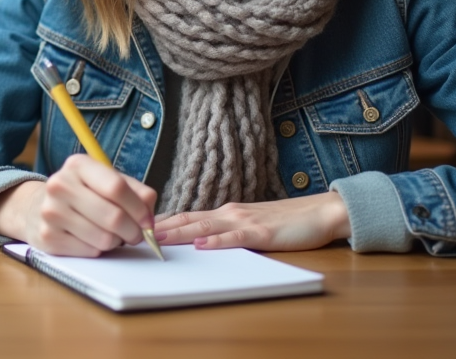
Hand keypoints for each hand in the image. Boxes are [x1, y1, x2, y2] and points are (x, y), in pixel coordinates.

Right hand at [0, 154, 157, 256]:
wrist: (36, 207)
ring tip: (112, 234)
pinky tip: (92, 239)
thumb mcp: (105, 181)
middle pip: (113, 216)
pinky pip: (90, 251)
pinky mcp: (48, 237)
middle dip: (133, 231)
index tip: (148, 221)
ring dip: (116, 241)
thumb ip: (134, 192)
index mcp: (78, 165)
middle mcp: (60, 185)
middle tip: (136, 235)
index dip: (139, 208)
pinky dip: (99, 249)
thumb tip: (149, 216)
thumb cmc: (82, 194)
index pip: (116, 187)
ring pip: (104, 238)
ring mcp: (51, 212)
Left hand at [154, 191, 349, 251]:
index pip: (188, 216)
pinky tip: (203, 244)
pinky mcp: (263, 234)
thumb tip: (199, 241)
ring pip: (206, 226)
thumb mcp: (250, 226)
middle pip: (189, 218)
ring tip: (158, 237)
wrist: (320, 212)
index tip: (139, 227)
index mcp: (226, 213)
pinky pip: (236, 238)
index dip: (163, 222)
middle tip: (136, 231)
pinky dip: (217, 241)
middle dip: (162, 226)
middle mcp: (231, 213)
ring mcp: (246, 222)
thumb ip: (227, 231)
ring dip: (181, 232)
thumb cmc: (286, 222)